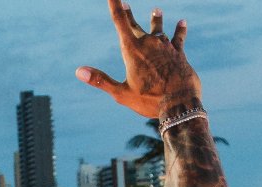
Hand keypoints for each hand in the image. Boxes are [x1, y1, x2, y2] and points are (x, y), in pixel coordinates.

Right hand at [77, 1, 200, 118]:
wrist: (180, 103)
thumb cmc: (149, 100)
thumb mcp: (121, 93)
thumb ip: (100, 80)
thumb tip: (79, 71)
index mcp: (132, 50)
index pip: (120, 22)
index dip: (116, 6)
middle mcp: (149, 44)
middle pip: (136, 25)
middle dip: (129, 14)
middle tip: (125, 3)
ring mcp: (165, 47)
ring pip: (159, 29)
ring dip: (156, 20)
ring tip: (157, 10)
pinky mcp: (179, 53)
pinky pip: (178, 38)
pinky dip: (179, 30)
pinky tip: (182, 22)